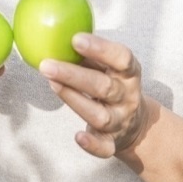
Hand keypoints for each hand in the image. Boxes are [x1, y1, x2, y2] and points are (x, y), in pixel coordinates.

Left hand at [39, 33, 151, 158]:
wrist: (136, 123)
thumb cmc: (112, 84)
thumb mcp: (108, 67)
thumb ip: (88, 54)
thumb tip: (53, 34)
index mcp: (129, 74)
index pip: (122, 58)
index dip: (100, 48)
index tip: (75, 39)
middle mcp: (127, 97)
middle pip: (104, 87)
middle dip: (74, 75)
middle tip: (47, 64)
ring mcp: (121, 120)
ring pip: (100, 115)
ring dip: (74, 100)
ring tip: (51, 84)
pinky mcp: (113, 142)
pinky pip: (105, 147)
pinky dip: (92, 144)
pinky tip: (78, 136)